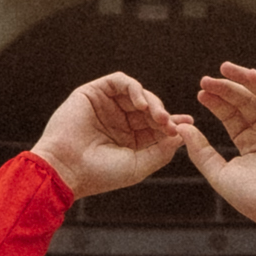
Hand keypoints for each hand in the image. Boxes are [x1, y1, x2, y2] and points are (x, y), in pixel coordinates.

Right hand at [32, 71, 190, 201]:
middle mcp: (118, 121)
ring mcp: (106, 106)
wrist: (66, 170)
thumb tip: (182, 134)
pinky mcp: (93, 93)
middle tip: (170, 123)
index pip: (155, 126)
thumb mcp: (139, 165)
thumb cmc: (100, 174)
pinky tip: (140, 105)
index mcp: (128, 139)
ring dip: (151, 102)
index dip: (172, 123)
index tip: (189, 124)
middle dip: (163, 114)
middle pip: (149, 108)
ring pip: (137, 93)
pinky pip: (119, 82)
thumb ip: (162, 151)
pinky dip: (134, 88)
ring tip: (157, 116)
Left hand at [184, 64, 255, 233]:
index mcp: (251, 143)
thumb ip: (200, 151)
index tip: (201, 92)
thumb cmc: (253, 198)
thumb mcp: (219, 173)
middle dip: (227, 88)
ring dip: (247, 80)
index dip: (217, 102)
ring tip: (226, 69)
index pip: (232, 115)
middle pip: (246, 101)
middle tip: (207, 80)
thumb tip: (181, 128)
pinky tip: (253, 76)